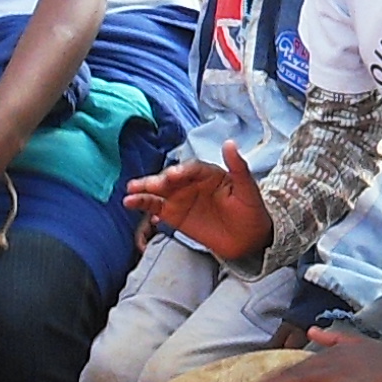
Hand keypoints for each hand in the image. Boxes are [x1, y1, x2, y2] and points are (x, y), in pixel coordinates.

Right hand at [124, 141, 271, 268]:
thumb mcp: (249, 190)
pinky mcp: (174, 214)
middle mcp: (191, 182)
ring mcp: (181, 198)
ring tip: (130, 192)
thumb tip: (230, 143)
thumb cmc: (251, 210)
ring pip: (159, 191)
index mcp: (209, 173)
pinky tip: (130, 203)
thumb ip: (239, 168)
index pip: (193, 169)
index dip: (183, 171)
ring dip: (144, 190)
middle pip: (172, 179)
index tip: (174, 175)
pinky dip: (143, 204)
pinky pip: (155, 207)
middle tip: (149, 185)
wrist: (249, 238)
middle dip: (160, 181)